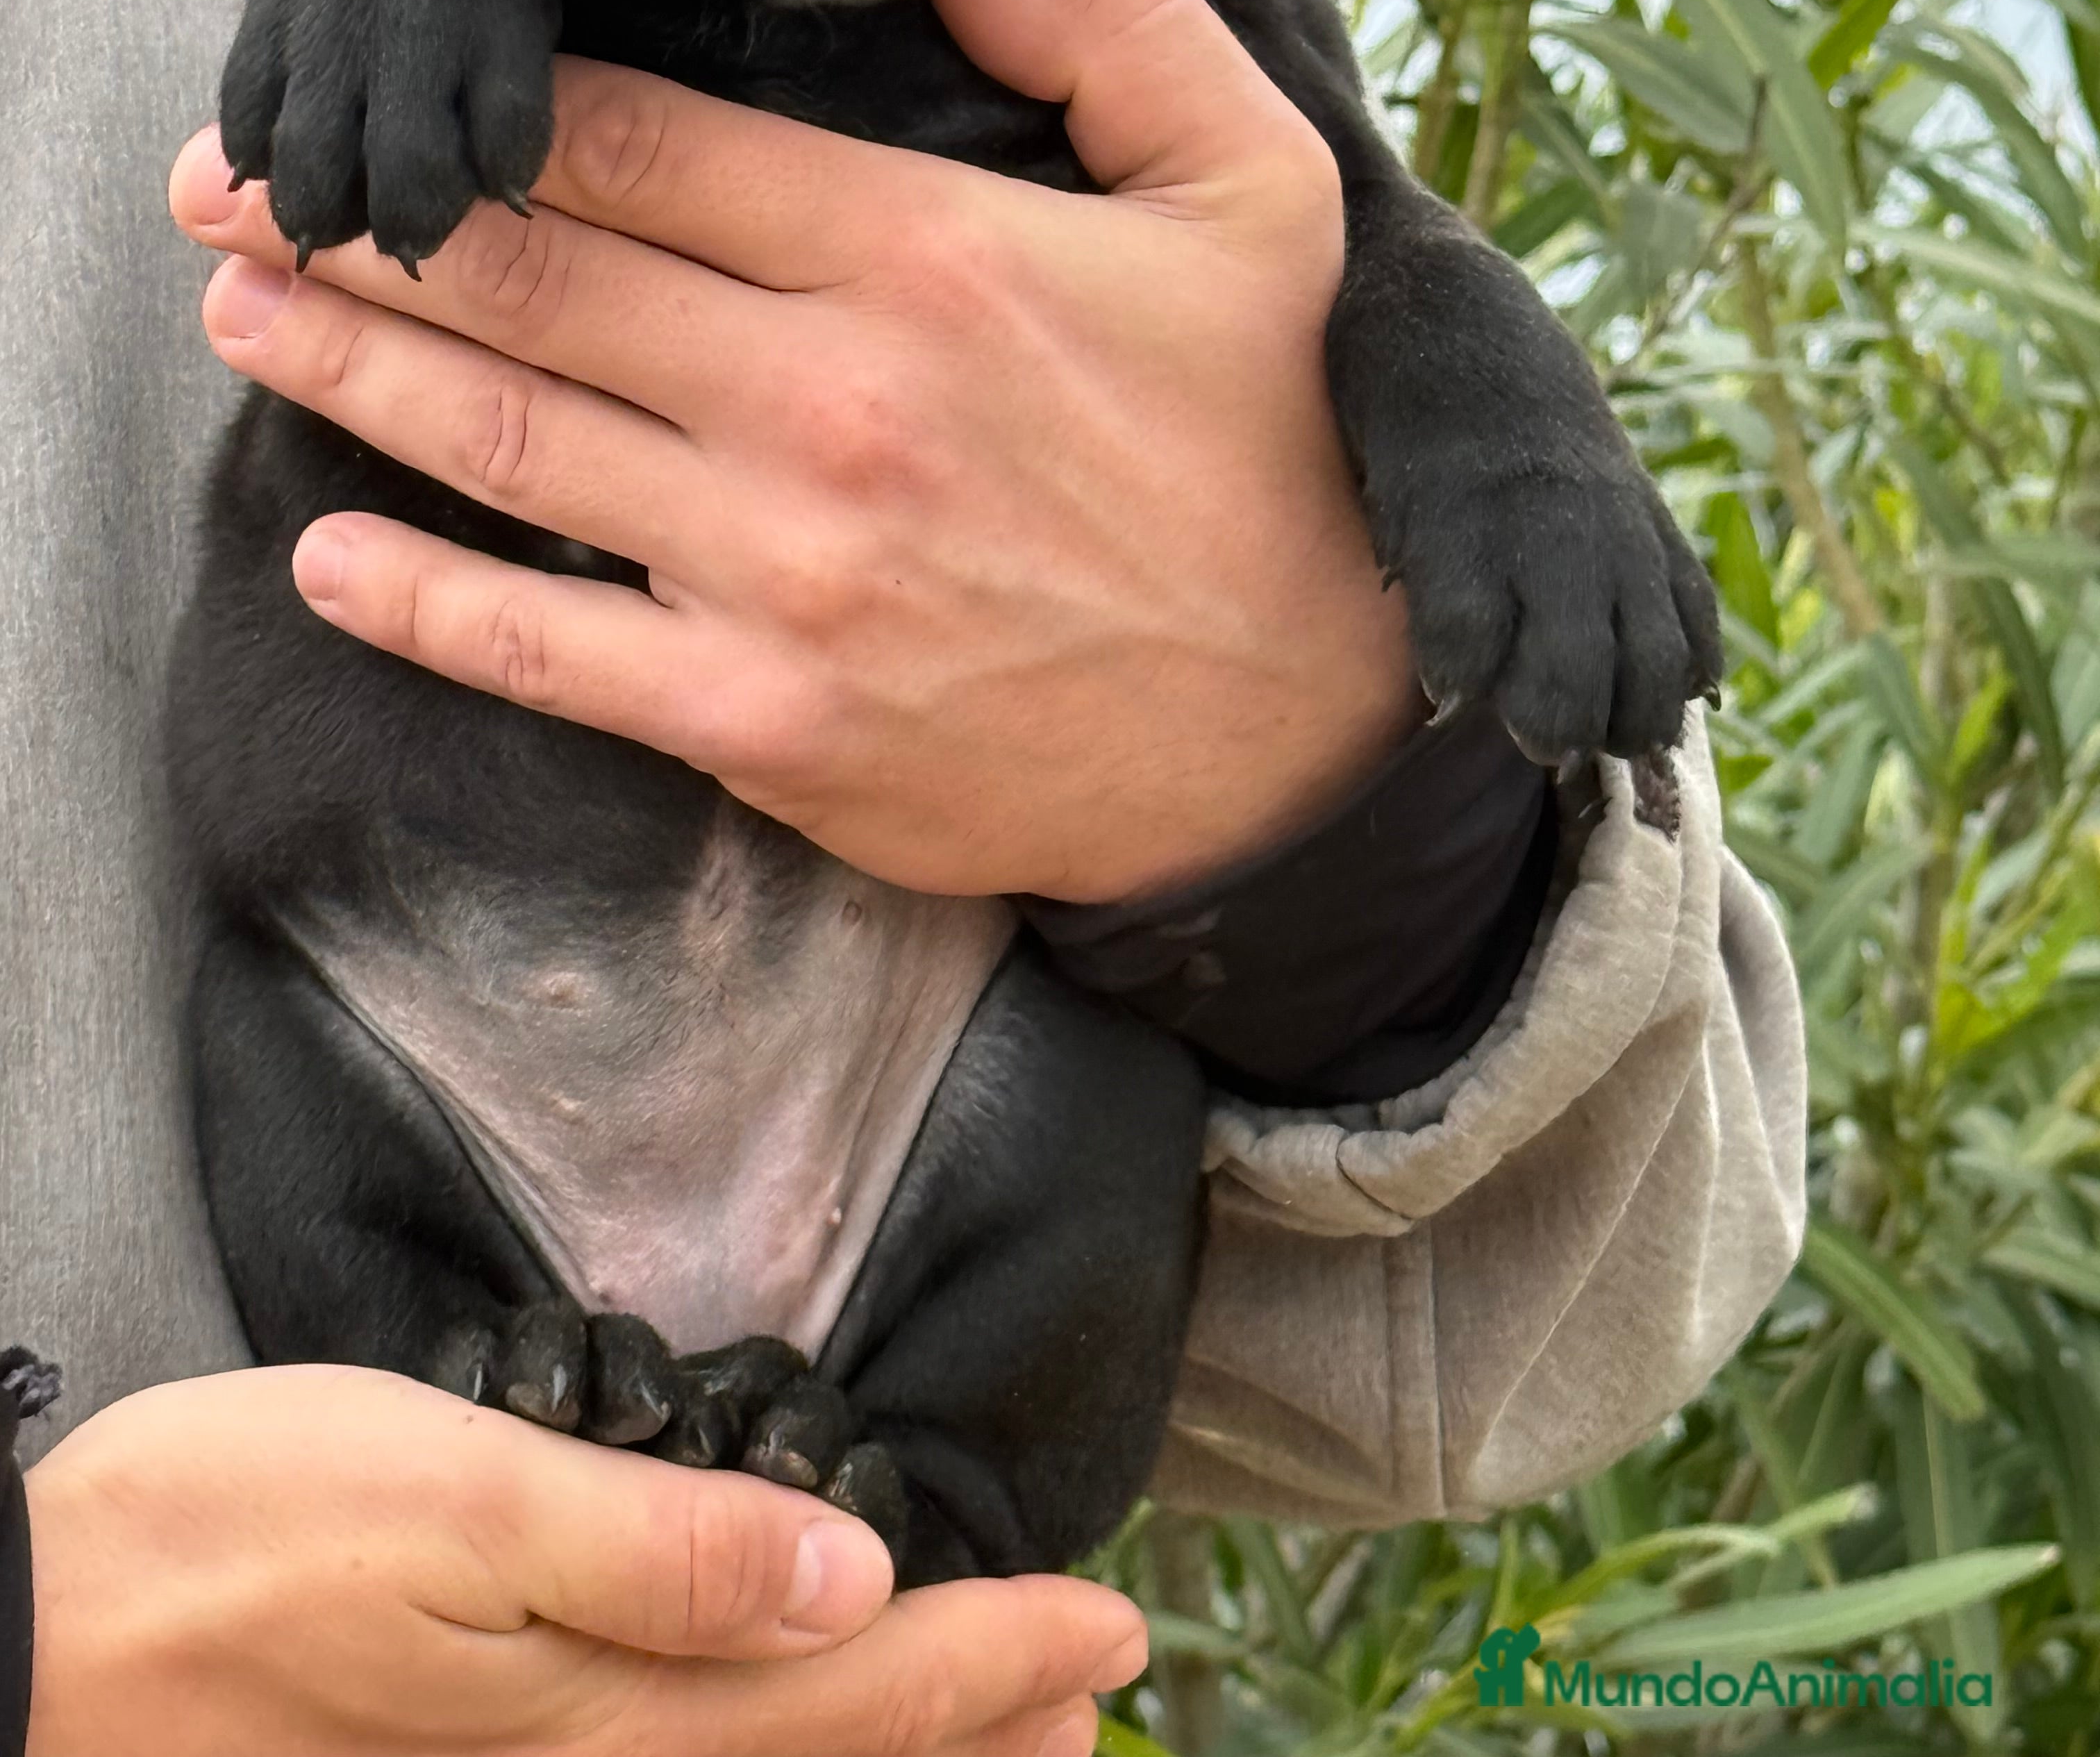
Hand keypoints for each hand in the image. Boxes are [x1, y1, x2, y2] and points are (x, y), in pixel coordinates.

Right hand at [25, 1366, 1142, 1756]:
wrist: (35, 1655)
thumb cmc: (229, 1543)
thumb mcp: (449, 1501)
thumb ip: (659, 1553)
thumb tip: (848, 1582)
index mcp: (609, 1710)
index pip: (859, 1689)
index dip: (999, 1657)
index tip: (1114, 1627)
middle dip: (979, 1737)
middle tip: (1092, 1697)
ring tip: (1006, 1737)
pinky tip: (783, 1739)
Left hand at [169, 0, 1419, 903]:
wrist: (1316, 737)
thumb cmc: (1283, 455)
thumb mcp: (1270, 196)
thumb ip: (1122, 30)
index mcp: (930, 259)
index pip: (649, 148)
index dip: (502, 108)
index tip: (403, 81)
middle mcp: (831, 407)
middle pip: (538, 282)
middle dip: (363, 222)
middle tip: (231, 181)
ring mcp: (785, 576)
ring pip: (514, 443)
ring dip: (351, 371)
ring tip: (237, 311)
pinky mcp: (770, 726)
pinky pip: (552, 653)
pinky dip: (423, 602)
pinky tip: (327, 559)